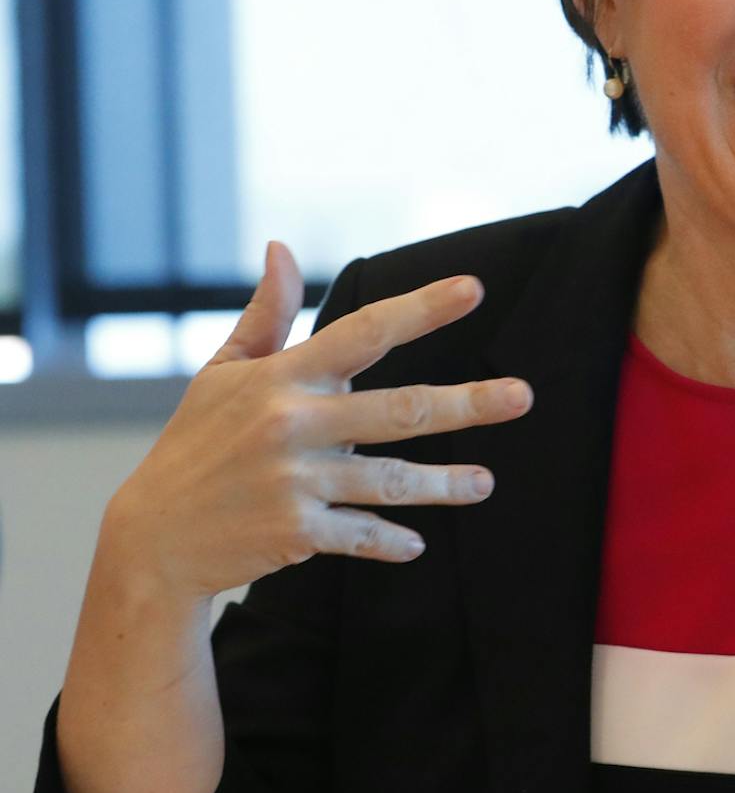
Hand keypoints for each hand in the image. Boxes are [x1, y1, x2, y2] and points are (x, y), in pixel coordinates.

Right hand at [102, 241, 533, 602]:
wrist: (153, 537)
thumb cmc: (196, 445)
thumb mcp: (223, 374)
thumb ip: (266, 315)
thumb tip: (281, 247)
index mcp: (281, 378)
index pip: (363, 332)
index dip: (421, 308)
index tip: (474, 289)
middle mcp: (292, 424)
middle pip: (401, 408)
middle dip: (469, 402)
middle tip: (523, 396)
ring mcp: (296, 479)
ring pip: (394, 480)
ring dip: (446, 485)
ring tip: (485, 484)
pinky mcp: (297, 530)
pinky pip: (362, 534)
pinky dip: (391, 541)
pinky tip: (416, 545)